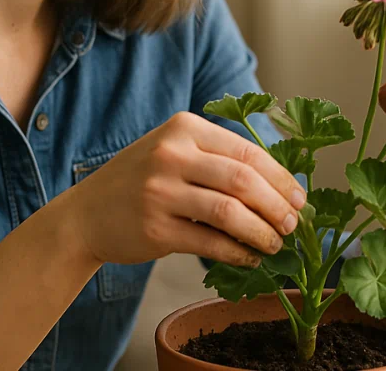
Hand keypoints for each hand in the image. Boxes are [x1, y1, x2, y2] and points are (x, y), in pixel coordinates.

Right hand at [67, 112, 306, 268]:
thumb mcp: (174, 152)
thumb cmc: (142, 182)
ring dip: (262, 232)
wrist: (85, 215)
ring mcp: (160, 191)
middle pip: (243, 180)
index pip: (246, 151)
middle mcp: (171, 154)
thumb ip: (217, 158)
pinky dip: (238, 252)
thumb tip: (282, 185)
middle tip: (293, 224)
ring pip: (230, 212)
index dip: (280, 177)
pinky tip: (250, 258)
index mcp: (184, 127)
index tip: (300, 198)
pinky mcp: (154, 228)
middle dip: (277, 205)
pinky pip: (210, 242)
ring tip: (276, 243)